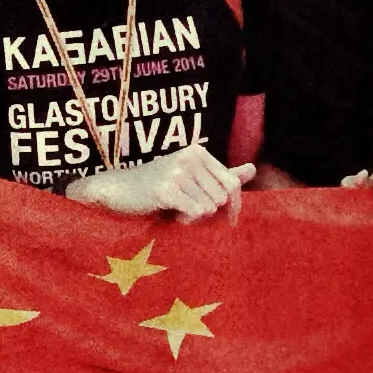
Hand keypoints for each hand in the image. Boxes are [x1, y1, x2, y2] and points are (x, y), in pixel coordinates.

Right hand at [69, 145, 253, 223]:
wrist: (118, 189)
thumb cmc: (156, 185)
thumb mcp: (191, 176)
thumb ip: (221, 174)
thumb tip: (253, 168)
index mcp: (197, 151)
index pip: (233, 182)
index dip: (235, 204)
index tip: (231, 220)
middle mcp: (189, 157)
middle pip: (223, 196)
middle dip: (210, 210)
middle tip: (188, 209)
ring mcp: (177, 172)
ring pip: (209, 206)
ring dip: (196, 215)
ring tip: (177, 210)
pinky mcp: (166, 189)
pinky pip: (195, 211)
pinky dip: (186, 218)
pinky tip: (172, 214)